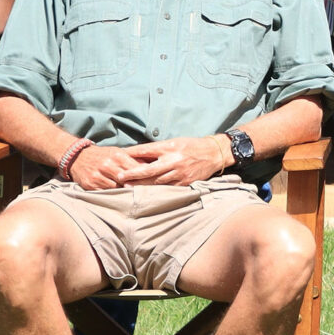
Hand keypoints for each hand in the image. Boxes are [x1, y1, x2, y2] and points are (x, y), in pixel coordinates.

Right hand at [66, 142, 143, 191]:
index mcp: (117, 155)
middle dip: (134, 185)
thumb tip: (150, 166)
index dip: (143, 176)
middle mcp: (107, 165)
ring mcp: (98, 175)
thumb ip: (132, 160)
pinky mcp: (90, 185)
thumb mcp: (117, 152)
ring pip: (116, 188)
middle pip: (127, 179)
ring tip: (130, 193)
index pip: (135, 168)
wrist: (77, 156)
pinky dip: (112, 194)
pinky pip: (105, 192)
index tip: (151, 180)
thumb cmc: (102, 155)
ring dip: (123, 191)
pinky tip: (116, 194)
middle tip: (143, 191)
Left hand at [118, 134, 233, 186]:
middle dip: (133, 174)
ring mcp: (179, 173)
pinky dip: (156, 190)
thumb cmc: (192, 146)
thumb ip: (158, 149)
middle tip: (119, 176)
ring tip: (127, 186)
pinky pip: (167, 188)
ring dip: (141, 185)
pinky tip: (146, 193)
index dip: (133, 154)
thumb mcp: (174, 142)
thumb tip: (139, 154)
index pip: (147, 150)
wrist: (214, 154)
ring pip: (156, 182)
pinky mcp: (184, 183)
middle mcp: (174, 160)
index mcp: (170, 147)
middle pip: (149, 169)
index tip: (120, 156)